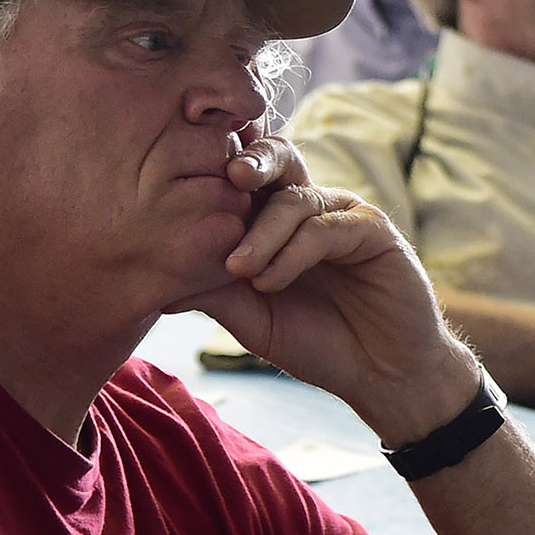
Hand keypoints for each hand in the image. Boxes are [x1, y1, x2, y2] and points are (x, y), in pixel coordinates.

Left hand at [194, 136, 480, 443]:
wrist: (379, 375)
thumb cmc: (317, 344)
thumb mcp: (251, 318)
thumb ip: (212, 291)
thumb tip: (154, 281)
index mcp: (277, 219)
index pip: (247, 175)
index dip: (220, 165)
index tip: (183, 174)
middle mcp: (310, 207)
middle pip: (277, 159)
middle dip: (249, 162)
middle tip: (227, 178)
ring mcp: (343, 215)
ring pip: (295, 200)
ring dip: (262, 234)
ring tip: (241, 270)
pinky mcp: (373, 230)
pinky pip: (326, 228)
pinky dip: (292, 253)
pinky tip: (271, 281)